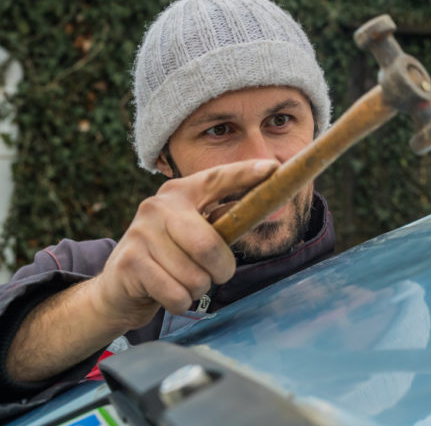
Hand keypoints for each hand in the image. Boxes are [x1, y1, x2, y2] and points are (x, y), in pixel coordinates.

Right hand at [91, 159, 277, 329]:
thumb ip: (223, 223)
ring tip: (182, 281)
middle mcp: (158, 206)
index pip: (217, 179)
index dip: (246, 174)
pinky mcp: (129, 263)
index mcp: (181, 192)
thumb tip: (262, 209)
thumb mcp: (195, 234)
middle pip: (209, 245)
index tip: (274, 168)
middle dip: (221, 270)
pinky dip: (181, 302)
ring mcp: (140, 233)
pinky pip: (176, 294)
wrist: (117, 289)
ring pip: (195, 276)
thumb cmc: (169, 259)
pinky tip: (167, 293)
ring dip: (197, 288)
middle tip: (216, 274)